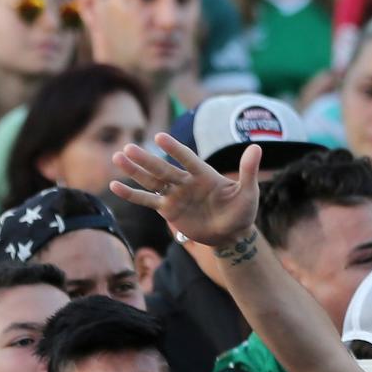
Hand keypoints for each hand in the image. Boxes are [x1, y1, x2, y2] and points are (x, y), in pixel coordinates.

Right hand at [109, 134, 260, 248]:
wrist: (232, 234)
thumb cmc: (242, 211)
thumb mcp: (248, 193)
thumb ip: (248, 171)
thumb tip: (256, 147)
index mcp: (204, 174)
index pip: (187, 159)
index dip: (175, 149)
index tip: (159, 137)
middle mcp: (186, 181)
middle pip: (163, 169)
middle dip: (146, 160)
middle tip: (127, 147)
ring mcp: (175, 195)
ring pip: (151, 181)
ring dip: (135, 171)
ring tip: (118, 158)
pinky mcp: (168, 210)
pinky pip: (147, 201)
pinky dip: (132, 194)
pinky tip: (115, 186)